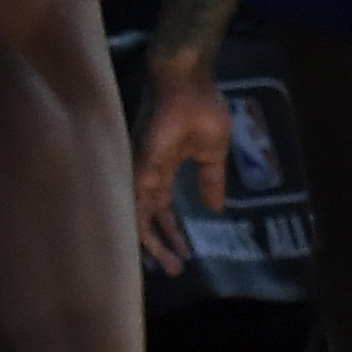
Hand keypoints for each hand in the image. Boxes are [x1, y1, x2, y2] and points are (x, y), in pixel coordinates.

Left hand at [133, 50, 230, 270]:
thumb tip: (216, 207)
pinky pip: (134, 199)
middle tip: (174, 270)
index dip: (170, 232)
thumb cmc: (200, 107)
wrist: (186, 81)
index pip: (161, 208)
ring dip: (151, 242)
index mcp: (164, 169)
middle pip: (148, 217)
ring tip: (167, 267)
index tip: (184, 253)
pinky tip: (147, 243)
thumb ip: (211, 179)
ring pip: (139, 214)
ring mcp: (141, 168)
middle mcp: (148, 173)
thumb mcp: (214, 151)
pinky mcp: (141, 163)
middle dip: (160, 246)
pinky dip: (139, 222)